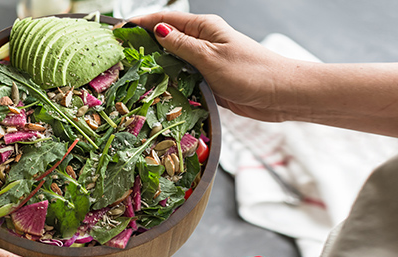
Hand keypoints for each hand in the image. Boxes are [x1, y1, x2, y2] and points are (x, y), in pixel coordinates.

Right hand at [130, 12, 397, 136]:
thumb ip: (182, 46)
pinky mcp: (207, 79)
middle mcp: (201, 41)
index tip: (115, 31)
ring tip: (125, 76)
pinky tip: (151, 90)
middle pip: (163, 39)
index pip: (164, 19)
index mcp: (203, 28)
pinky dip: (166, 81)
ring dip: (152, 67)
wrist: (283, 95)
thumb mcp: (211, 59)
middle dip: (140, 46)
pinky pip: (180, 77)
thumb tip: (157, 30)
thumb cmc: (252, 73)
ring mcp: (204, 60)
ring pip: (170, 60)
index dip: (138, 24)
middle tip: (113, 58)